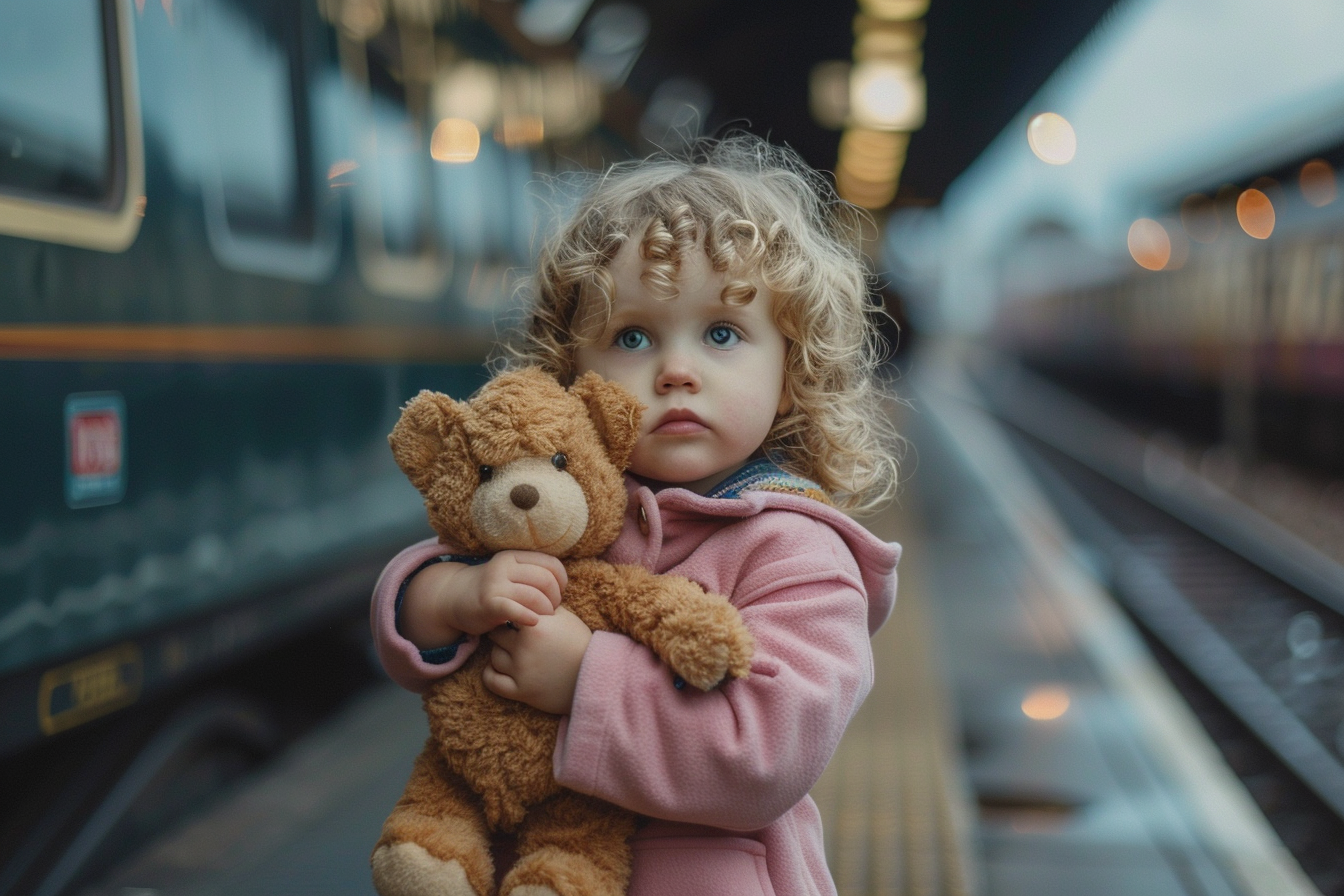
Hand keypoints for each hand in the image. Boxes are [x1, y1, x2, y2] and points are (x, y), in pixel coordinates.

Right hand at [400, 551, 566, 647]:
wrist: (453, 598)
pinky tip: (533, 623)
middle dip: (555, 598)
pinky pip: (514, 609)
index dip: (561, 581)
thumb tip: (563, 584)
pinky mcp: (488, 603)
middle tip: (552, 610)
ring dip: (545, 610)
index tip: (558, 594)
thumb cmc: (491, 589)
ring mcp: (495, 584)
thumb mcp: (510, 573)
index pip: (551, 564)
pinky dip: (528, 617)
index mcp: (514, 556)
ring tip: (543, 618)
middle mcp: (504, 566)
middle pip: (546, 580)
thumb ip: (532, 573)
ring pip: (534, 596)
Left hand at [483, 606, 592, 714]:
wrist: (594, 676)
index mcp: (534, 627)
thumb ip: (542, 605)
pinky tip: (502, 669)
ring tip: (514, 654)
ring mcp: (521, 671)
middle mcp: (524, 648)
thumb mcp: (565, 618)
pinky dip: (491, 674)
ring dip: (501, 654)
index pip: (507, 614)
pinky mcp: (520, 691)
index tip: (516, 620)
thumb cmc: (580, 643)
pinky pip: (491, 681)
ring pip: (493, 656)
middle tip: (514, 638)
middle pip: (496, 635)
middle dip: (504, 635)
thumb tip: (524, 596)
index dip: (511, 616)